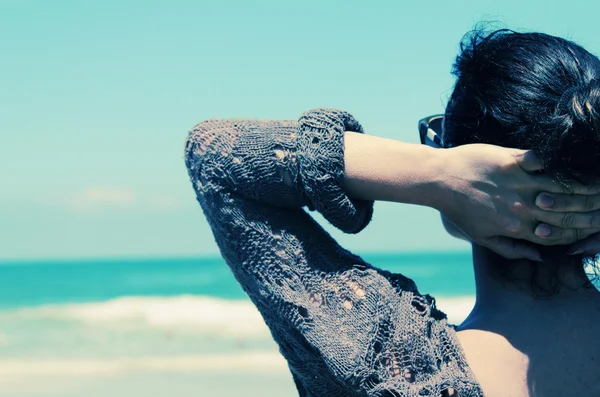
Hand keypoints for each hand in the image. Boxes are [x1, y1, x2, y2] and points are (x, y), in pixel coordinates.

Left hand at [434, 144, 599, 260]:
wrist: (438, 180)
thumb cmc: (458, 210)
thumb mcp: (482, 238)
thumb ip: (513, 250)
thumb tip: (540, 258)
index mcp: (517, 228)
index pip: (559, 234)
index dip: (580, 231)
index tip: (592, 224)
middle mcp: (522, 207)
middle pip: (567, 211)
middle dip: (591, 209)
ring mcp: (518, 182)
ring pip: (562, 186)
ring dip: (583, 185)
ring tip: (596, 183)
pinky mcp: (512, 160)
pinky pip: (544, 160)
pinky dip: (559, 160)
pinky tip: (572, 160)